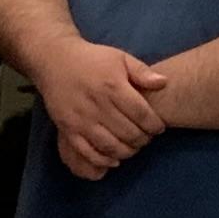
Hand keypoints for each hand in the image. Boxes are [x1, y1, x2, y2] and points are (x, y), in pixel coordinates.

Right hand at [33, 37, 168, 180]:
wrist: (54, 60)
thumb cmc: (92, 59)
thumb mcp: (120, 57)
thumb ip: (142, 71)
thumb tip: (164, 83)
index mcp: (113, 86)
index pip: (142, 114)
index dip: (155, 125)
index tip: (158, 127)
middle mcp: (98, 105)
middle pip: (129, 133)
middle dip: (143, 140)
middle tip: (146, 138)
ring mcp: (81, 119)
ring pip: (111, 146)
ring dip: (127, 152)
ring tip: (132, 147)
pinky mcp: (68, 129)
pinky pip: (88, 152)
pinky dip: (104, 160)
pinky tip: (113, 159)